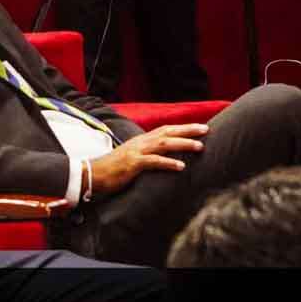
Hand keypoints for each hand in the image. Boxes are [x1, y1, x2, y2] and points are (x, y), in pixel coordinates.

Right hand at [88, 122, 208, 195]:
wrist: (93, 174)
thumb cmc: (114, 168)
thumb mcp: (133, 157)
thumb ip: (147, 154)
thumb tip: (162, 155)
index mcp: (142, 140)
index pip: (166, 129)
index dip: (183, 128)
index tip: (200, 127)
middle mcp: (141, 142)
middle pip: (168, 132)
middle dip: (188, 131)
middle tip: (206, 130)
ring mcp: (137, 152)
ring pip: (164, 144)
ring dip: (183, 144)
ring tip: (200, 147)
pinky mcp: (133, 164)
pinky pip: (153, 162)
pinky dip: (168, 163)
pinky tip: (181, 166)